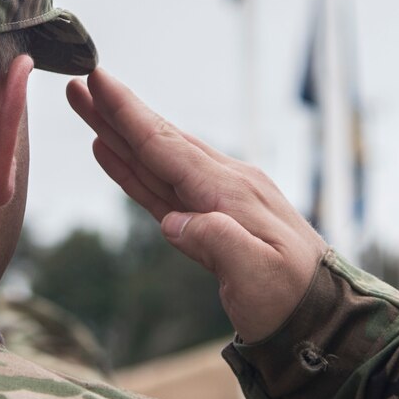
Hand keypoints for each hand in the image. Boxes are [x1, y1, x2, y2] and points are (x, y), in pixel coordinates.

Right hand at [67, 68, 324, 342]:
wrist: (321, 319)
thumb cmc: (290, 299)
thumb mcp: (259, 275)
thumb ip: (217, 242)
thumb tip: (173, 221)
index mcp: (230, 191)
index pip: (168, 146)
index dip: (128, 114)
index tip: (97, 79)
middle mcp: (223, 185)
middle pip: (158, 140)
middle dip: (117, 111)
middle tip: (77, 82)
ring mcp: (217, 200)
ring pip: (156, 158)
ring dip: (119, 132)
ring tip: (85, 105)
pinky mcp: (209, 220)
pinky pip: (162, 185)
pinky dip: (133, 165)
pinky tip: (110, 150)